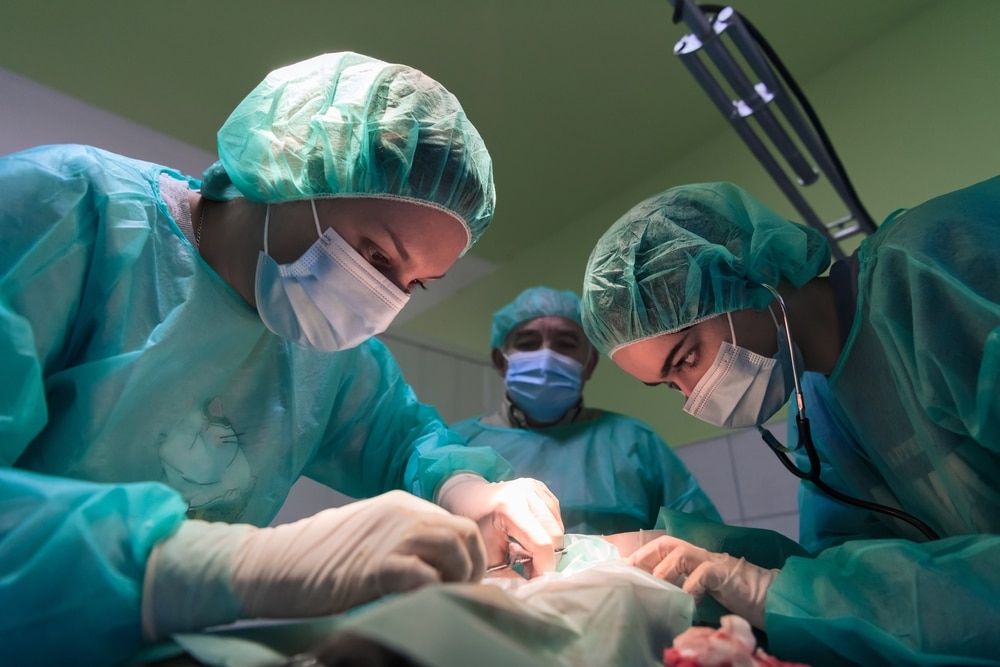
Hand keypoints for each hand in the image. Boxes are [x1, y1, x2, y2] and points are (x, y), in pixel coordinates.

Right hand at [142, 490, 484, 639]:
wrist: (273, 564)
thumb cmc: (319, 558)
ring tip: (446, 601)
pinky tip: (422, 605)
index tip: (465, 582)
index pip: (457, 524)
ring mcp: (390, 535)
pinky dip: (432, 592)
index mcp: (403, 504)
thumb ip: (403, 542)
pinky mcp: (375, 564)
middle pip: (463, 533)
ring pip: (451, 549)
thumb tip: (439, 568)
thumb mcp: (369, 537)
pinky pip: (422, 575)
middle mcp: (403, 513)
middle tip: (462, 595)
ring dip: (457, 579)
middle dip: (472, 568)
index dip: (470, 556)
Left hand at [436, 474, 563, 575]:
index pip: (542, 544)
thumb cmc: (475, 527)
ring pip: (559, 527)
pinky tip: (531, 534)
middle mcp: (527, 493)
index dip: (544, 568)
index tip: (537, 581)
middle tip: (531, 569)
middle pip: (555, 536)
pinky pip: (556, 518)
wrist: (468, 497)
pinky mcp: (542, 488)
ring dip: (549, 545)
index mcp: (510, 508)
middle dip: (547, 558)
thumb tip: (533, 584)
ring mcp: (536, 488)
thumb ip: (511, 571)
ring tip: (528, 551)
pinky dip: (548, 532)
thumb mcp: (488, 554)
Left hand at [628, 535, 777, 629]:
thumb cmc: (739, 599)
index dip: (643, 554)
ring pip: (682, 552)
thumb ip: (687, 591)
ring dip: (664, 569)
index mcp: (696, 559)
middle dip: (646, 555)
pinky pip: (705, 574)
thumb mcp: (706, 594)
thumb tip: (660, 603)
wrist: (773, 599)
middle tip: (632, 572)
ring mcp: (715, 562)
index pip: (664, 547)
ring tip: (656, 587)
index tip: (625, 568)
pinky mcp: (728, 574)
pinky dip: (691, 587)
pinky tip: (685, 601)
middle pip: (668, 542)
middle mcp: (703, 556)